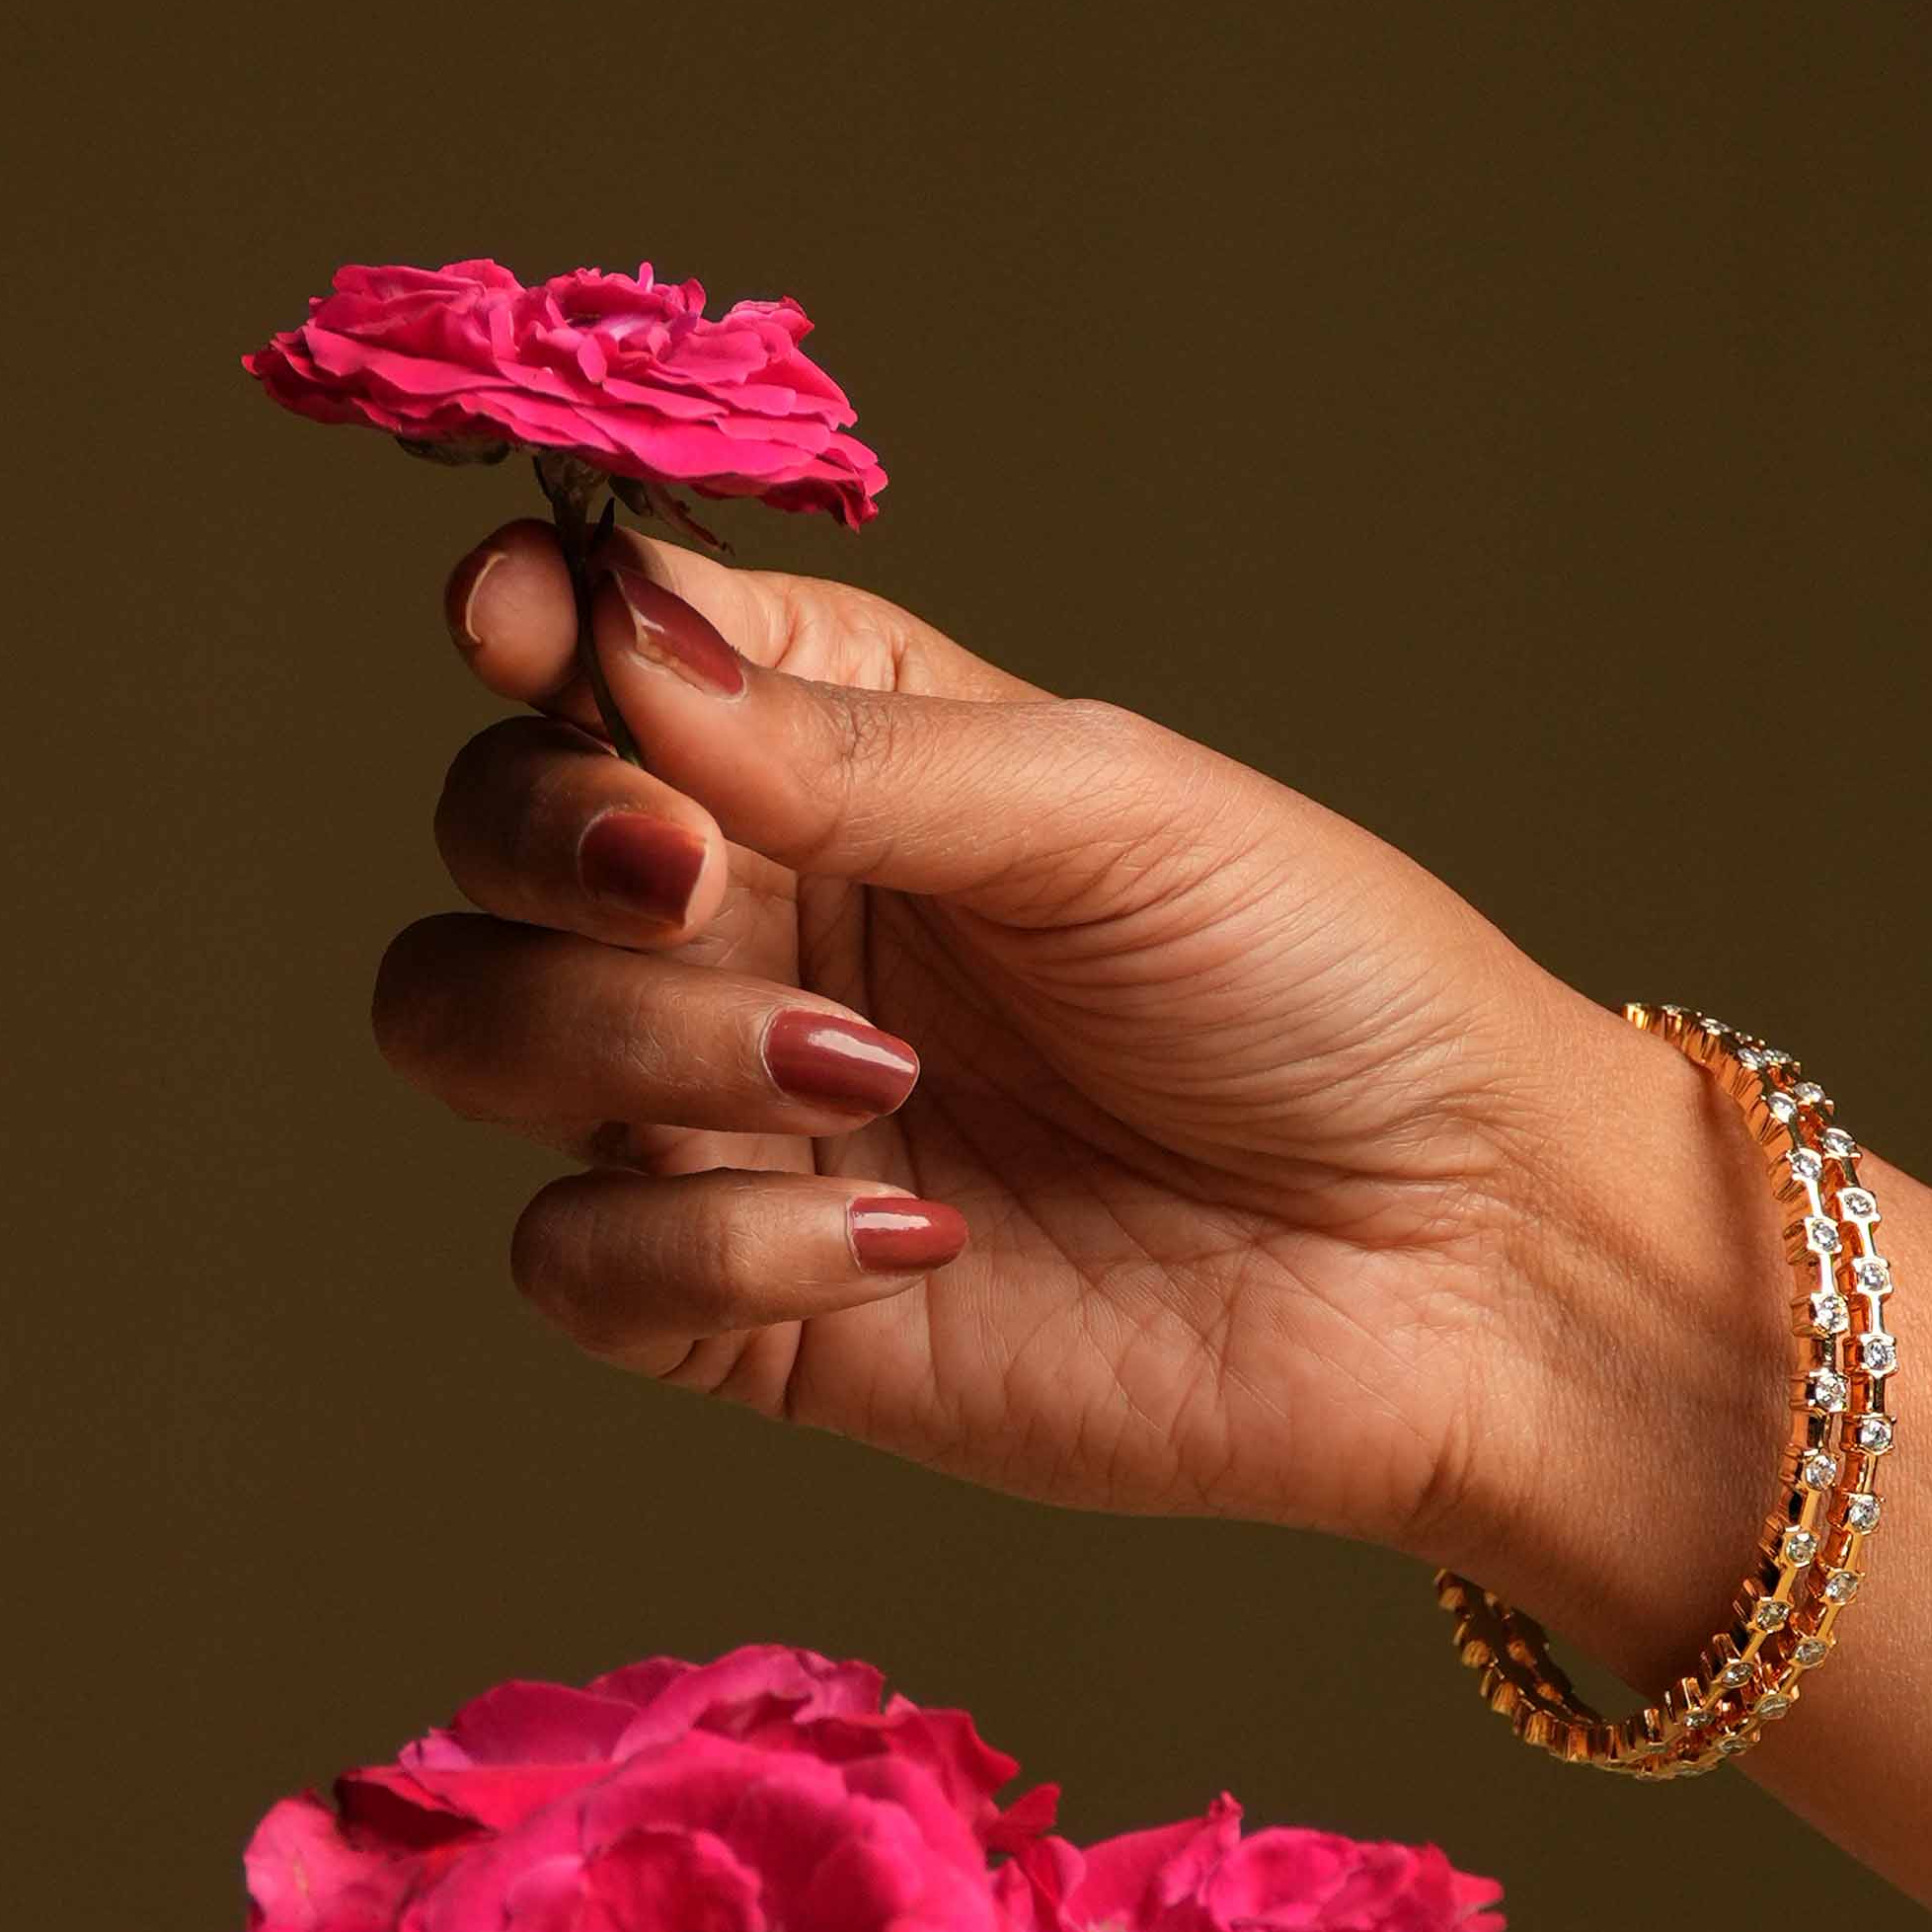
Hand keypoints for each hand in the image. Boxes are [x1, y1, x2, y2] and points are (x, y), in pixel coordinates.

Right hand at [368, 520, 1784, 1669]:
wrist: (1459, 1264)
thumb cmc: (1326, 991)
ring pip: (472, 1034)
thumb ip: (851, 747)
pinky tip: (910, 1240)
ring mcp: (730, 1114)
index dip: (526, 620)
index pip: (590, 649)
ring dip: (624, 1039)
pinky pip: (574, 1261)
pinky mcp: (750, 1310)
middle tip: (698, 878)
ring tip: (865, 1072)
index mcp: (830, 747)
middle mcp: (753, 916)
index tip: (527, 627)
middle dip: (550, 839)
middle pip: (484, 840)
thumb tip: (615, 644)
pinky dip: (701, 1243)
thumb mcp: (1107, 810)